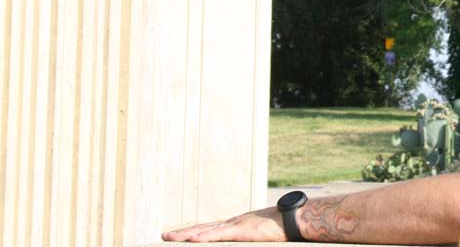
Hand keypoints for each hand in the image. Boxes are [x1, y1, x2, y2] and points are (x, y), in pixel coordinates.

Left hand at [161, 206, 285, 241]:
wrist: (295, 218)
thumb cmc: (283, 227)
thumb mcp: (262, 234)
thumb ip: (251, 237)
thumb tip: (251, 238)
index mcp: (237, 225)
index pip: (210, 228)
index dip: (194, 231)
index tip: (179, 235)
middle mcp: (233, 223)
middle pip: (202, 228)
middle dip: (183, 233)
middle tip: (164, 236)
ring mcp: (236, 226)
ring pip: (206, 231)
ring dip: (186, 235)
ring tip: (169, 238)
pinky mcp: (242, 231)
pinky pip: (220, 235)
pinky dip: (205, 237)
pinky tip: (193, 240)